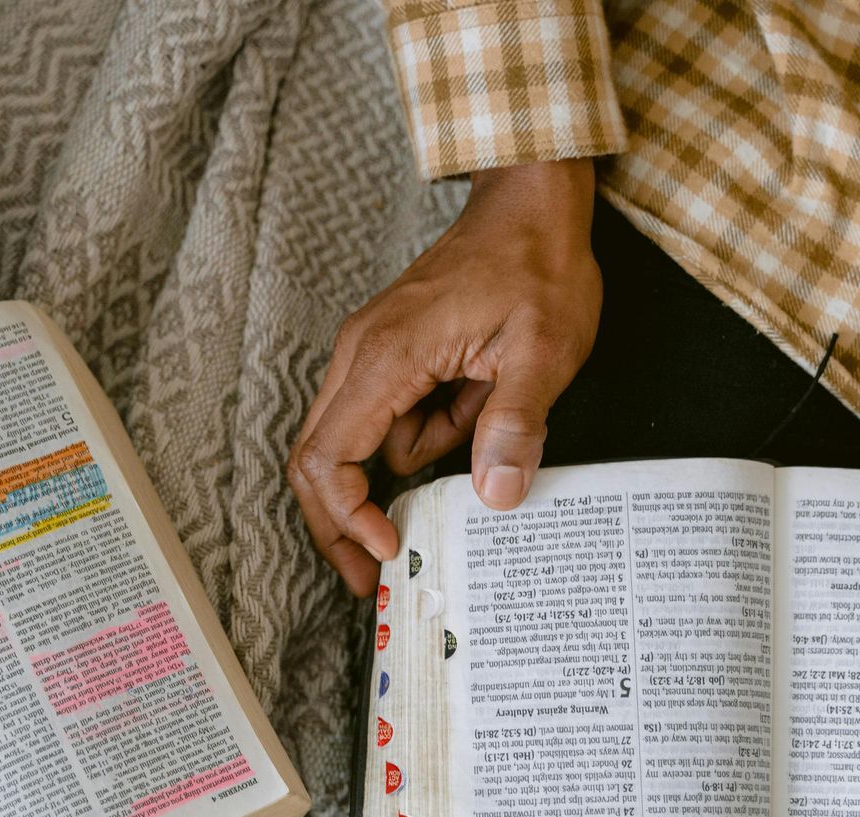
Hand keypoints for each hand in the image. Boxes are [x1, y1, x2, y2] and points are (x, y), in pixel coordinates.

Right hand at [288, 158, 601, 594]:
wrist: (531, 200)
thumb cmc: (537, 262)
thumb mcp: (545, 349)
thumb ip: (514, 423)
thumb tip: (495, 495)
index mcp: (387, 355)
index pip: (328, 456)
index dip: (346, 516)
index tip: (387, 549)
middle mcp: (361, 354)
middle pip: (314, 458)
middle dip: (340, 521)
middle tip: (374, 572)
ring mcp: (370, 351)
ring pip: (357, 440)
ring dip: (412, 461)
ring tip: (483, 417)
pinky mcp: (388, 352)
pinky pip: (387, 416)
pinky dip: (426, 430)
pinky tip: (475, 400)